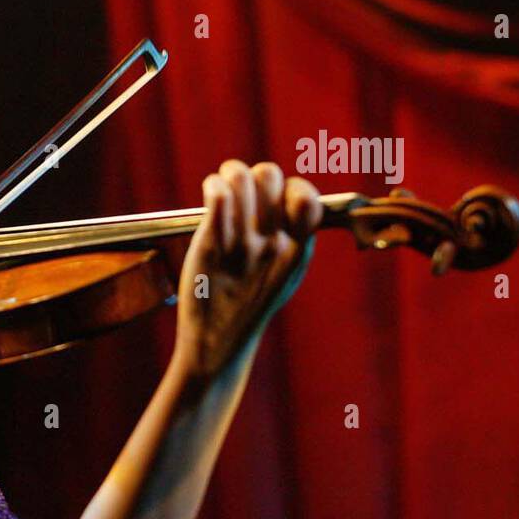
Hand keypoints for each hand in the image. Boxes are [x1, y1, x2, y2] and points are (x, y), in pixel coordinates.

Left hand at [171, 160, 321, 381]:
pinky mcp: (209, 245)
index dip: (294, 188)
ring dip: (230, 175)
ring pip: (242, 178)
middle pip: (270, 176)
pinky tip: (210, 192)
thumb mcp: (280, 275)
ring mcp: (242, 242)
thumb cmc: (247, 306)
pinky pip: (217, 198)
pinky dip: (212, 186)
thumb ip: (290, 240)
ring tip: (221, 191)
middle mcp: (272, 243)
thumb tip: (288, 199)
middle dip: (256, 176)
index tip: (278, 202)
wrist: (216, 342)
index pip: (309, 199)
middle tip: (242, 196)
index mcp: (296, 250)